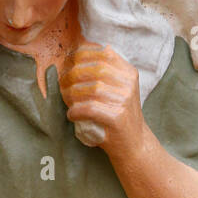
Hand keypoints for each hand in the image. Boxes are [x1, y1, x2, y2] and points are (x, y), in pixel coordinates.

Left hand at [59, 42, 144, 157]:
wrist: (134, 144)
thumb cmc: (118, 116)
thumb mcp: (118, 89)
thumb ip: (104, 72)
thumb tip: (76, 54)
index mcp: (128, 72)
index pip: (102, 53)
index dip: (81, 56)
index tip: (68, 64)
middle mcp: (128, 84)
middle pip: (95, 70)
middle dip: (73, 75)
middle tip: (62, 83)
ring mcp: (124, 101)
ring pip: (91, 89)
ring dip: (72, 93)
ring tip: (66, 99)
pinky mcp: (117, 118)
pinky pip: (90, 109)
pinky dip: (76, 110)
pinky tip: (72, 114)